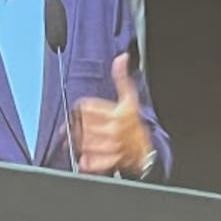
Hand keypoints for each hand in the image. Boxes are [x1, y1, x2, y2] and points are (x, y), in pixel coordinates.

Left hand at [71, 54, 150, 176]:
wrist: (144, 151)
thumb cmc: (134, 124)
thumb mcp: (130, 98)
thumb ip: (121, 78)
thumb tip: (121, 58)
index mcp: (118, 113)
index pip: (86, 107)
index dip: (81, 108)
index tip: (82, 110)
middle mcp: (114, 130)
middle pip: (81, 125)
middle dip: (77, 125)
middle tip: (76, 126)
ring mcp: (111, 146)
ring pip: (82, 142)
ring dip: (77, 141)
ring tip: (80, 139)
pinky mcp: (108, 160)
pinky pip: (88, 161)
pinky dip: (84, 160)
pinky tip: (84, 155)